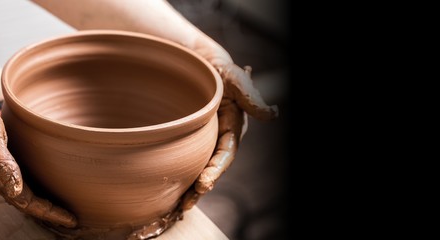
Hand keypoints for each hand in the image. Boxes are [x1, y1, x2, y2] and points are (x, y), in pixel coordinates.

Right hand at [0, 73, 76, 227]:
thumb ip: (2, 164)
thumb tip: (16, 190)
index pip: (27, 203)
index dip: (48, 213)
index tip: (70, 220)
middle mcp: (0, 176)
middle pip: (28, 202)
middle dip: (49, 213)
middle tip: (72, 220)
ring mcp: (1, 167)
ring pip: (25, 192)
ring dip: (44, 202)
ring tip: (63, 208)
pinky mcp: (3, 156)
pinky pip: (23, 177)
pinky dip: (38, 186)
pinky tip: (48, 182)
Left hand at [180, 37, 278, 209]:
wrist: (199, 63)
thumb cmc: (218, 69)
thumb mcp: (235, 78)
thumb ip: (250, 95)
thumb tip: (272, 114)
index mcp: (233, 127)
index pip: (226, 153)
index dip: (215, 170)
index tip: (203, 183)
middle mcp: (220, 138)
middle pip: (212, 167)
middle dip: (201, 187)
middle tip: (186, 203)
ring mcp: (205, 141)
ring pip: (199, 169)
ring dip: (191, 189)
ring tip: (178, 207)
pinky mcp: (189, 141)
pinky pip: (185, 161)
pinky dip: (178, 177)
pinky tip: (167, 192)